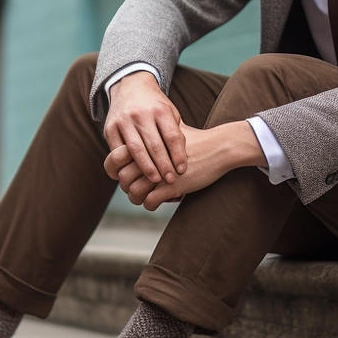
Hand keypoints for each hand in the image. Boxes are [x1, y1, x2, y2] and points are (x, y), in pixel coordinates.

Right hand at [103, 71, 185, 185]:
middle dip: (164, 166)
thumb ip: (176, 132)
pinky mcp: (110, 127)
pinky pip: (118, 150)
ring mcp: (124, 120)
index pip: (172, 136)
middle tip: (170, 180)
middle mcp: (141, 114)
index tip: (182, 169)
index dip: (178, 155)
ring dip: (147, 168)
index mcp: (160, 110)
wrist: (130, 85)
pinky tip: (134, 173)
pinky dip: (126, 163)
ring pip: (136, 150)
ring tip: (156, 180)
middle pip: (154, 145)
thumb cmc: (155, 105)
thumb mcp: (170, 112)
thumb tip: (181, 160)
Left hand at [105, 121, 265, 210]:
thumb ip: (153, 138)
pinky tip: (158, 201)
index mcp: (146, 141)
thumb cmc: (195, 141)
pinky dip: (150, 204)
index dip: (120, 172)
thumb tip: (137, 145)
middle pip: (123, 177)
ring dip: (137, 199)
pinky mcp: (173, 185)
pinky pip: (150, 201)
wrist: (219, 147)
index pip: (118, 160)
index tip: (129, 176)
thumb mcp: (170, 133)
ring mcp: (160, 171)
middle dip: (127, 187)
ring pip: (133, 192)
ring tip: (145, 198)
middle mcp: (149, 155)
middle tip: (136, 189)